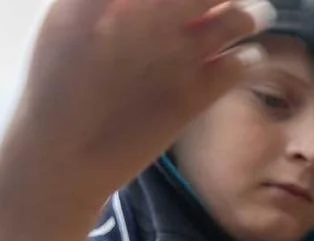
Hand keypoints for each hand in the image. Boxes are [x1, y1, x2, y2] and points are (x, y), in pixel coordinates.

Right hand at [18, 0, 273, 198]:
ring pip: (235, 18)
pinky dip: (248, 58)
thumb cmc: (56, 86)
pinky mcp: (192, 95)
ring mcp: (173, 55)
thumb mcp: (66, 21)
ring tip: (256, 13)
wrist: (63, 153)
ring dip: (248, 14)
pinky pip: (239, 66)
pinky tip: (247, 56)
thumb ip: (105, 0)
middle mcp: (145, 16)